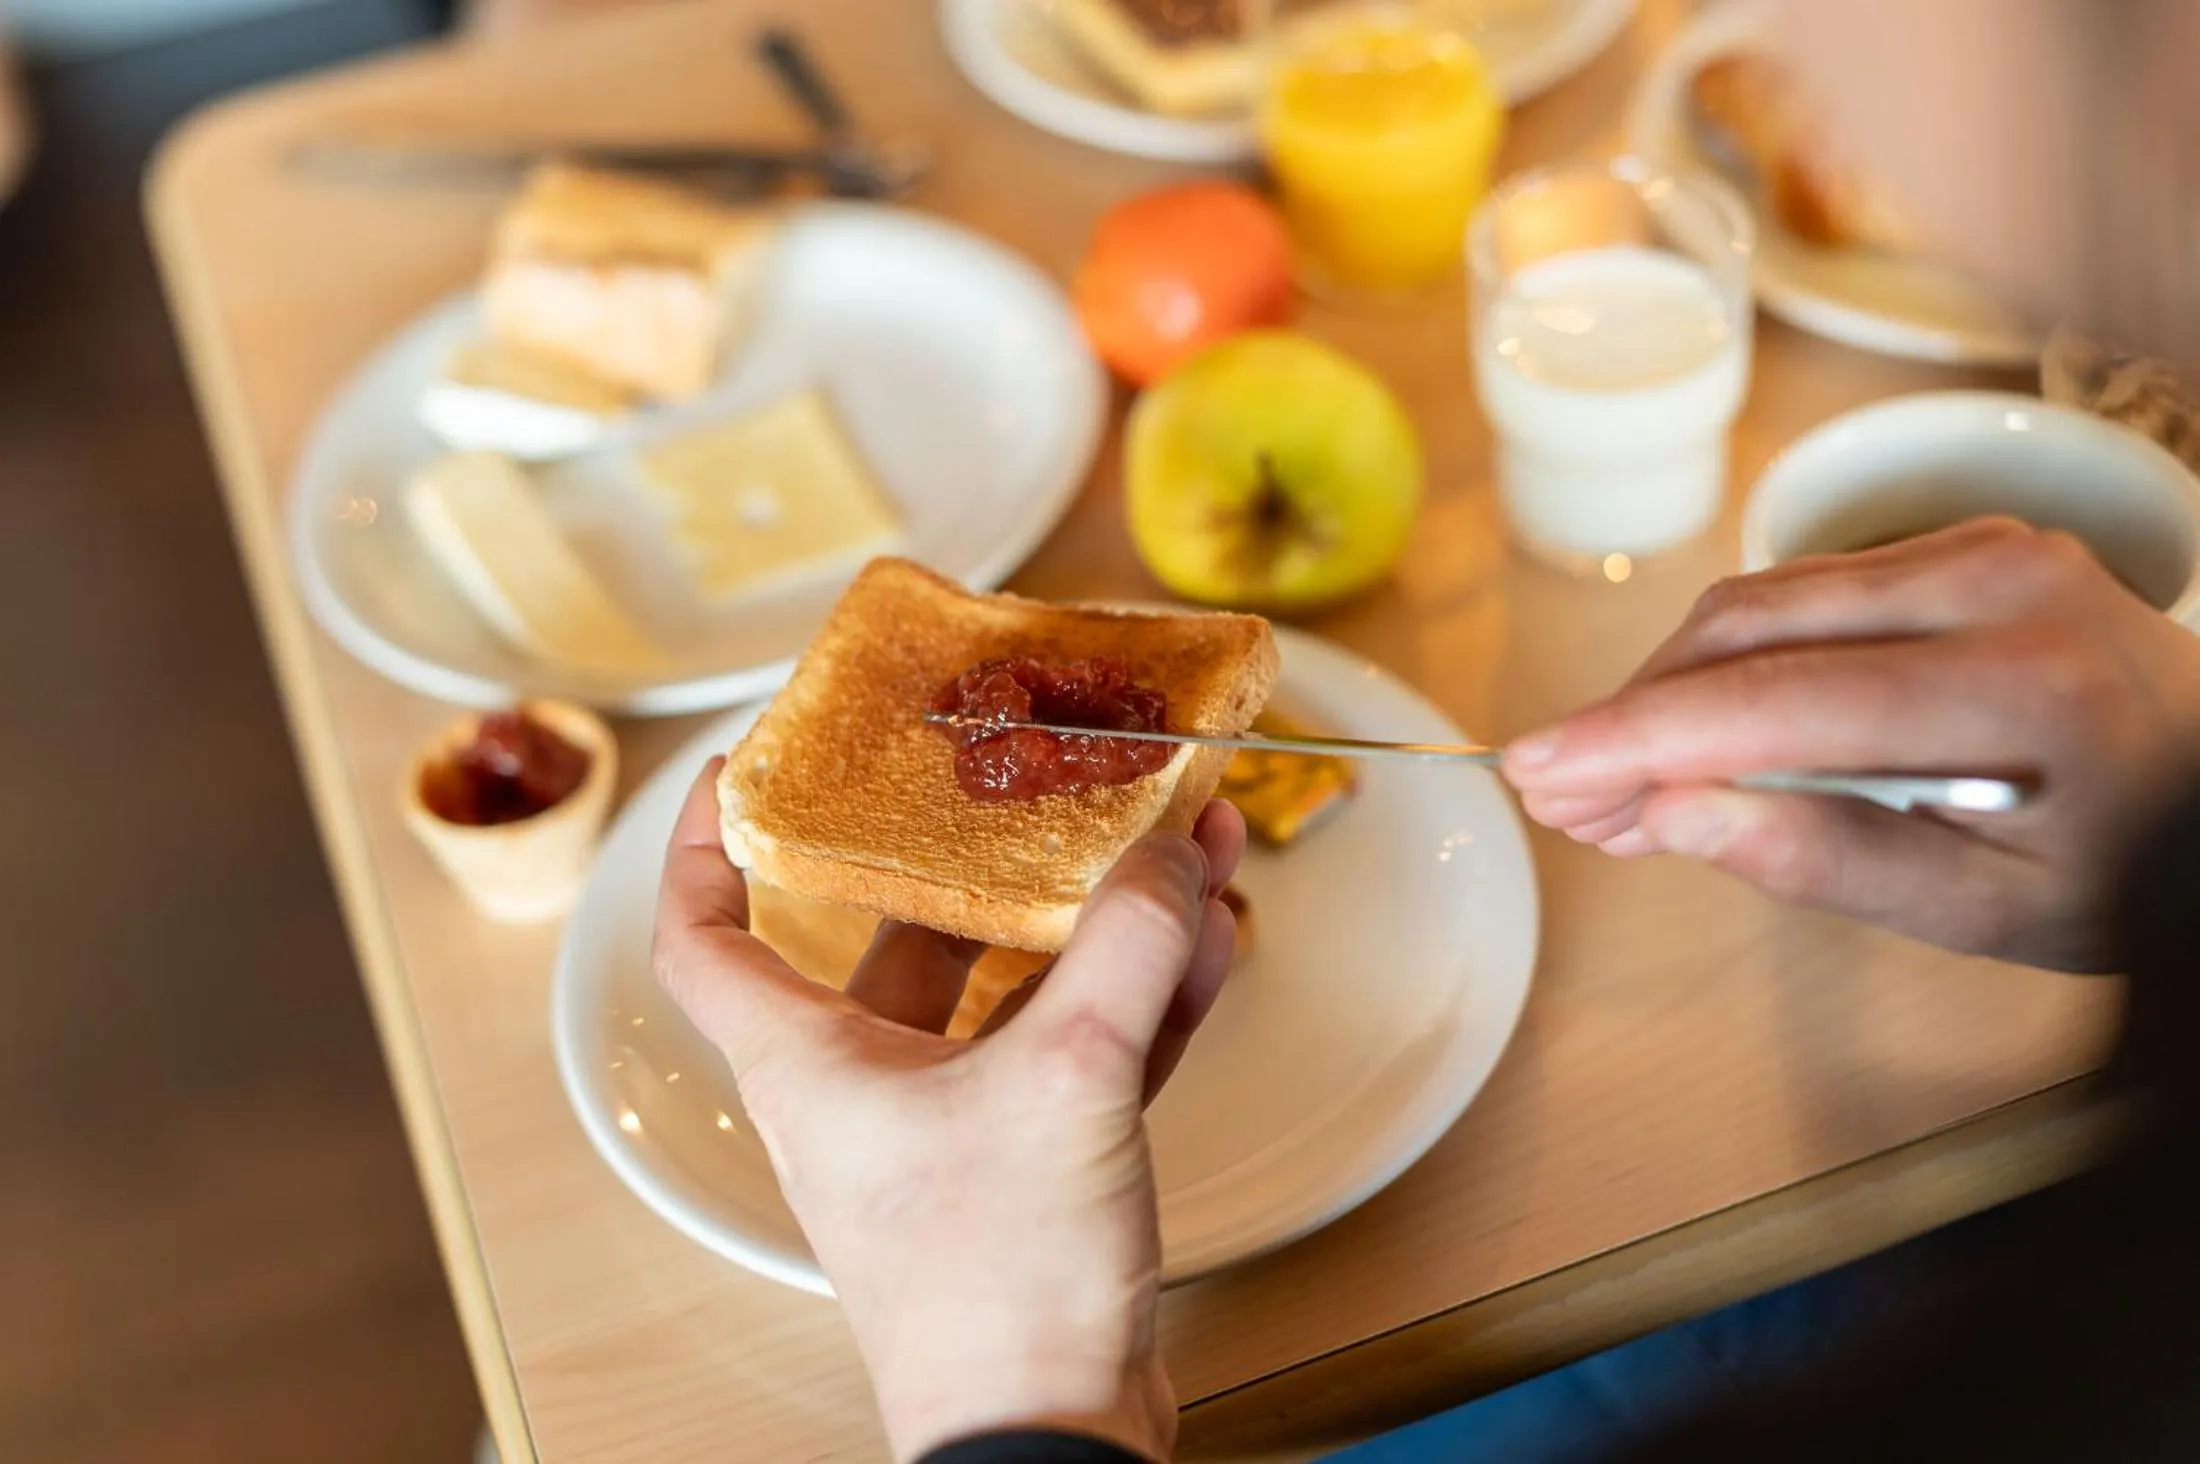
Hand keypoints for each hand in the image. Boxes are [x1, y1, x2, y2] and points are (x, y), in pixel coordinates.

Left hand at [653, 760, 1245, 1461]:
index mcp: (814, 1064)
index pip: (705, 936)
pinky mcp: (1031, 1167)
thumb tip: (1168, 851)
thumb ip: (1125, 951)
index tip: (750, 768)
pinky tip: (1205, 942)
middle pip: (902, 937)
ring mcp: (954, 1131)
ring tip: (1175, 850)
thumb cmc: (995, 1292)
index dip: (705, 842)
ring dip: (1092, 925)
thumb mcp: (1067, 1083)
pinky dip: (1136, 997)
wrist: (1050, 1442)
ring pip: (1012, 993)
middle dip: (984, 859)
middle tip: (1035, 784)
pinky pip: (1079, 1053)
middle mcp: (869, 1090)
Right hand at [1503, 519, 2199, 970]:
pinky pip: (1809, 595)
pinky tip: (1689, 729)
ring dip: (1670, 687)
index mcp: (2016, 687)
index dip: (1633, 739)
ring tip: (1608, 778)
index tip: (1536, 772)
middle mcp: (1997, 584)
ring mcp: (1983, 550)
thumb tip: (1671, 811)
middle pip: (1749, 634)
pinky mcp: (1965, 547)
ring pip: (1764, 602)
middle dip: (1633, 717)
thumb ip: (1833, 862)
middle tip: (1556, 797)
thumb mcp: (1999, 914)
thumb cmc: (2138, 870)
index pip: (1773, 703)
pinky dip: (1733, 661)